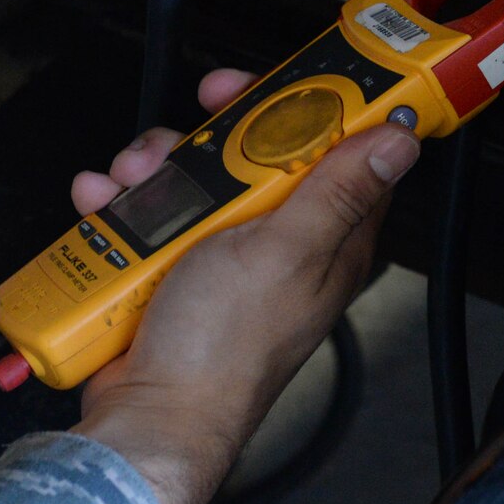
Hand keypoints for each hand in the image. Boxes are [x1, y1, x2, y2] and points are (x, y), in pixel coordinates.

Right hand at [68, 68, 419, 503]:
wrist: (147, 415)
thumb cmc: (221, 351)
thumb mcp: (283, 251)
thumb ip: (337, 191)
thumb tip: (400, 140)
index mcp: (327, 240)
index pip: (337, 151)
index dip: (304, 108)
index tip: (264, 88)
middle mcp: (282, 247)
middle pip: (255, 156)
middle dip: (208, 141)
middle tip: (182, 142)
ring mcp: (225, 259)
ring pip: (196, 180)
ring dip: (154, 173)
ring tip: (130, 186)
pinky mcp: (176, 272)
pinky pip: (152, 216)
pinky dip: (124, 208)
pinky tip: (103, 208)